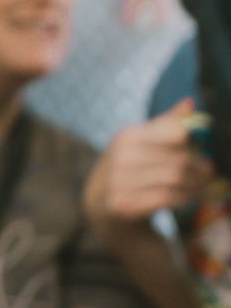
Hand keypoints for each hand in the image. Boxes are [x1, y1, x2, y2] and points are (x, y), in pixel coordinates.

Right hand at [85, 104, 213, 241]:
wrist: (99, 199)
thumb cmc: (129, 165)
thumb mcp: (142, 140)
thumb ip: (166, 123)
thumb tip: (190, 103)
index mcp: (129, 136)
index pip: (177, 133)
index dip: (194, 142)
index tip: (201, 149)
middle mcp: (123, 157)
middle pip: (180, 160)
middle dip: (201, 167)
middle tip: (209, 173)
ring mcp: (121, 182)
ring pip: (175, 179)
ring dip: (195, 184)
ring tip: (201, 185)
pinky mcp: (124, 203)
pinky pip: (167, 198)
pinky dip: (183, 197)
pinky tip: (187, 196)